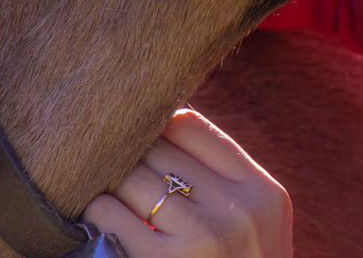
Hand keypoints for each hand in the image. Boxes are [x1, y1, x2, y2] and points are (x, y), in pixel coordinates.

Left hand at [84, 110, 292, 257]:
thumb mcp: (258, 226)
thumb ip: (227, 183)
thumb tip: (168, 127)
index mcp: (263, 193)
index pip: (195, 129)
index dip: (157, 127)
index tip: (138, 139)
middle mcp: (239, 208)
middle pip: (160, 150)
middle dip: (130, 155)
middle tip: (106, 159)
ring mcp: (205, 236)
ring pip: (134, 178)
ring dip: (111, 180)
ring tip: (99, 183)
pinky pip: (114, 215)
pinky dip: (99, 211)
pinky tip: (99, 215)